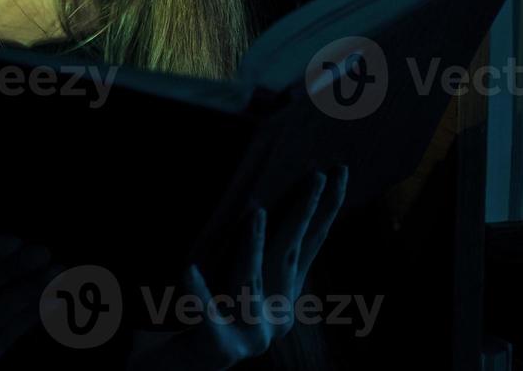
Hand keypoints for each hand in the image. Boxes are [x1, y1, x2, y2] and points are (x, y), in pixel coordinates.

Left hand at [126, 165, 348, 370]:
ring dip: (255, 247)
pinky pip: (206, 314)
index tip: (340, 172)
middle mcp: (275, 316)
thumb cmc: (207, 315)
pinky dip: (197, 292)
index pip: (309, 246)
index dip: (327, 211)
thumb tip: (257, 192)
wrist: (182, 367)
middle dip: (304, 215)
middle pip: (288, 258)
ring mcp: (249, 333)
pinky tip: (186, 269)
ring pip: (251, 283)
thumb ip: (254, 250)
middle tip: (316, 177)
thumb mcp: (238, 281)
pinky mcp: (217, 346)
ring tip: (257, 213)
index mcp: (283, 297)